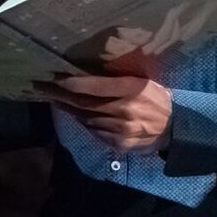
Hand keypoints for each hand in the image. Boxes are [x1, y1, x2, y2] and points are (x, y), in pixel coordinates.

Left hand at [35, 74, 172, 151]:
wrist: (174, 129)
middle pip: (84, 103)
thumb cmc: (157, 98)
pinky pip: (94, 131)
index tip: (54, 76)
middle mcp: (123, 109)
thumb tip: (89, 73)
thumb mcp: (143, 81)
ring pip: (85, 118)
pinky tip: (76, 115)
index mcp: (131, 89)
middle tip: (42, 87)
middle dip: (60, 95)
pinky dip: (83, 122)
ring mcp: (119, 129)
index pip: (94, 85)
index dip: (72, 82)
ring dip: (68, 109)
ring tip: (55, 99)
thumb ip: (119, 79)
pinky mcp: (118, 143)